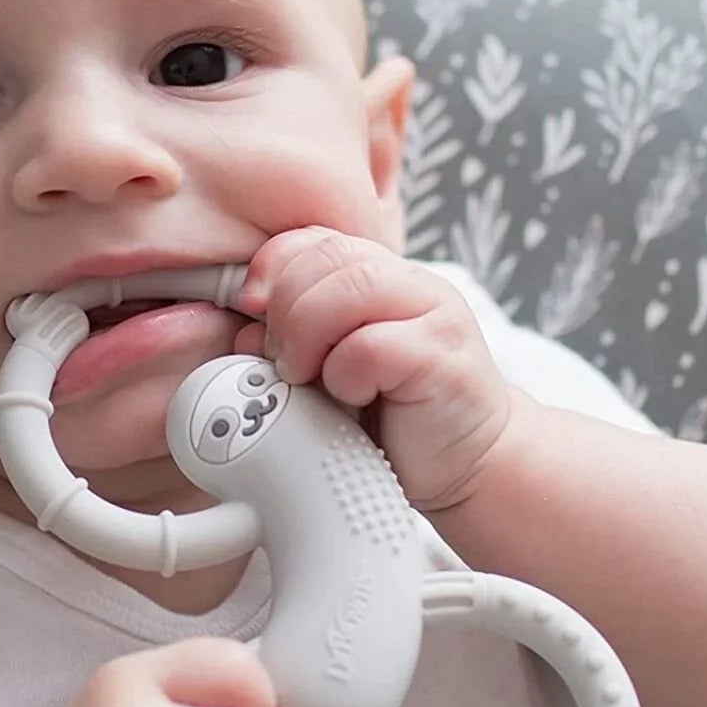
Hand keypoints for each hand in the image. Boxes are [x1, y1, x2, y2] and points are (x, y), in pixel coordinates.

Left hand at [233, 227, 512, 512]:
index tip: (250, 309)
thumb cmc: (391, 419)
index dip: (271, 267)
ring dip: (307, 336)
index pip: (313, 239)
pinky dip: (343, 376)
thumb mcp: (325, 371)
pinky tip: (353, 399)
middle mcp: (409, 283)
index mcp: (378, 276)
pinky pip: (369, 347)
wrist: (464, 467)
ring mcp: (433, 313)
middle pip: (324, 256)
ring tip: (308, 378)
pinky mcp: (441, 355)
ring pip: (348, 288)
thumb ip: (289, 341)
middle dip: (284, 308)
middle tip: (283, 360)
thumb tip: (242, 332)